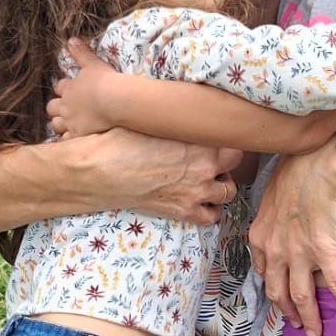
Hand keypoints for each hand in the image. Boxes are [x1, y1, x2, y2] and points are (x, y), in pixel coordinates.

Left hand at [47, 39, 123, 136]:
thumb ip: (81, 52)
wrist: (114, 100)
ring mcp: (70, 121)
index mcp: (69, 88)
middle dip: (56, 108)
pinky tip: (70, 140)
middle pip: (52, 107)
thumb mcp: (92, 63)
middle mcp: (66, 105)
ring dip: (59, 124)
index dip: (63, 89)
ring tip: (65, 125)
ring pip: (55, 125)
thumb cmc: (105, 80)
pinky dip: (66, 140)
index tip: (68, 90)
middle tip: (64, 109)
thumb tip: (71, 39)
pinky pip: (66, 140)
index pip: (59, 87)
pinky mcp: (78, 134)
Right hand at [72, 128, 240, 221]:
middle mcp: (205, 168)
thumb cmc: (121, 140)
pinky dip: (208, 210)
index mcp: (201, 142)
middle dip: (225, 162)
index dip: (224, 140)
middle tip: (210, 158)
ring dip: (220, 185)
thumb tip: (188, 118)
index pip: (233, 141)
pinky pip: (211, 217)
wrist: (101, 171)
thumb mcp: (155, 123)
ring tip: (205, 180)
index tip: (216, 140)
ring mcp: (196, 193)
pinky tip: (198, 201)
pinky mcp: (183, 212)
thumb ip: (180, 126)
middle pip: (235, 165)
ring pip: (228, 192)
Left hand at [249, 145, 335, 335]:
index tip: (282, 300)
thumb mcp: (271, 196)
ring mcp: (299, 253)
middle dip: (289, 313)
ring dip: (310, 319)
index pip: (264, 274)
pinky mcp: (325, 251)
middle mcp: (275, 250)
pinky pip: (335, 286)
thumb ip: (272, 218)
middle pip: (279, 293)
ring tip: (317, 333)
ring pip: (301, 298)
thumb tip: (279, 226)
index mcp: (260, 237)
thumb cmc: (297, 170)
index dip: (274, 291)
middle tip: (298, 325)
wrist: (320, 161)